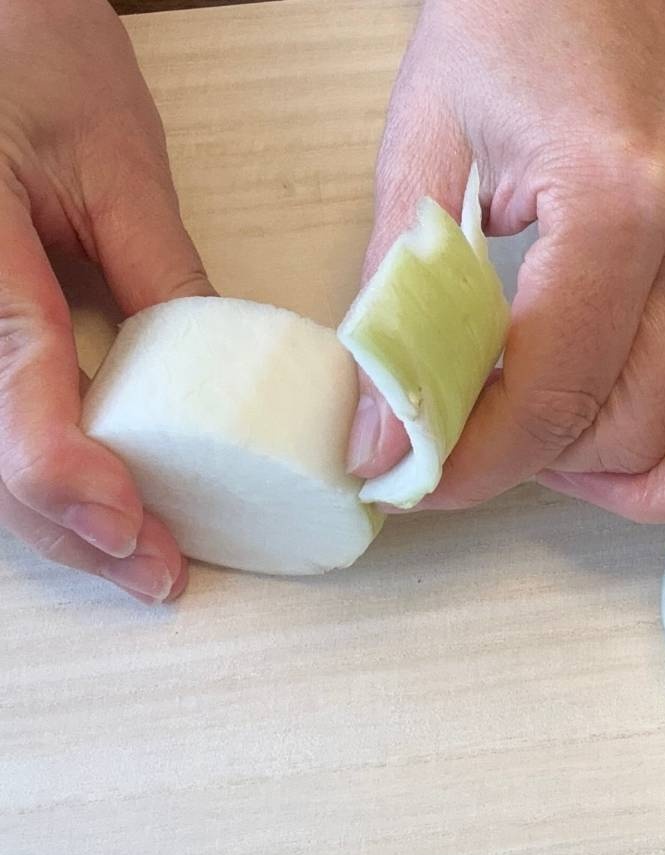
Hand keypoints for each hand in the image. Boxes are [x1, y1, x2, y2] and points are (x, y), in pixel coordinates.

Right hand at [0, 0, 209, 601]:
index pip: (12, 382)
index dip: (70, 476)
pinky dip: (27, 462)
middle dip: (67, 525)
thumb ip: (161, 272)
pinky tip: (82, 494)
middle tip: (154, 571)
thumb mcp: (113, 161)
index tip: (140, 533)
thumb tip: (223, 372)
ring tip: (128, 548)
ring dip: (45, 512)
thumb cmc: (29, 49)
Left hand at [349, 0, 664, 522]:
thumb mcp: (425, 149)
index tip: (425, 482)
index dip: (479, 463)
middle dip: (550, 466)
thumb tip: (381, 437)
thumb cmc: (514, 29)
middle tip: (489, 438)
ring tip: (586, 446)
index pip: (557, 391)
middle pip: (647, 428)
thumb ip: (400, 303)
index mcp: (622, 196)